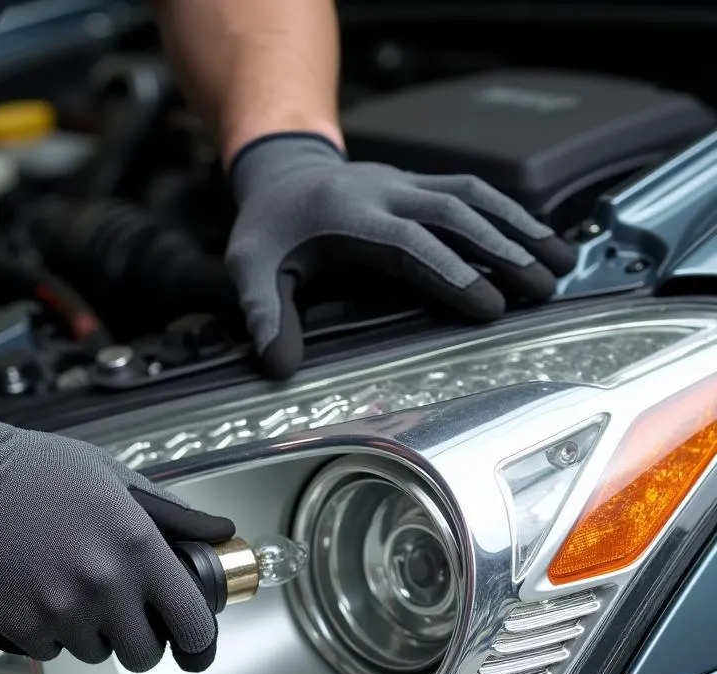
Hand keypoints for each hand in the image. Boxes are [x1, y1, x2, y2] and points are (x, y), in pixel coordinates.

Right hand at [0, 396, 234, 672]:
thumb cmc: (36, 471)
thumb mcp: (115, 478)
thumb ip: (173, 514)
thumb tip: (219, 533)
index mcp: (137, 546)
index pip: (192, 623)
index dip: (199, 642)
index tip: (194, 645)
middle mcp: (104, 584)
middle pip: (145, 654)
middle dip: (139, 639)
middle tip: (124, 614)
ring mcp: (61, 610)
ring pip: (97, 653)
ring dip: (92, 633)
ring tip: (70, 588)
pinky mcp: (21, 627)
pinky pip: (52, 651)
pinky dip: (51, 633)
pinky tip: (39, 593)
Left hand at [225, 132, 577, 377]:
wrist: (281, 170)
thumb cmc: (267, 226)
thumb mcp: (250, 267)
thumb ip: (264, 314)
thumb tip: (279, 365)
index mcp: (347, 213)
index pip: (407, 241)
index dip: (449, 270)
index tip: (487, 304)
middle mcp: (385, 190)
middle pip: (453, 212)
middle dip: (501, 249)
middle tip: (541, 289)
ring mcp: (406, 182)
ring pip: (473, 195)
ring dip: (518, 226)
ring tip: (561, 261)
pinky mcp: (420, 184)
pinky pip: (471, 192)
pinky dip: (508, 213)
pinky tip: (537, 239)